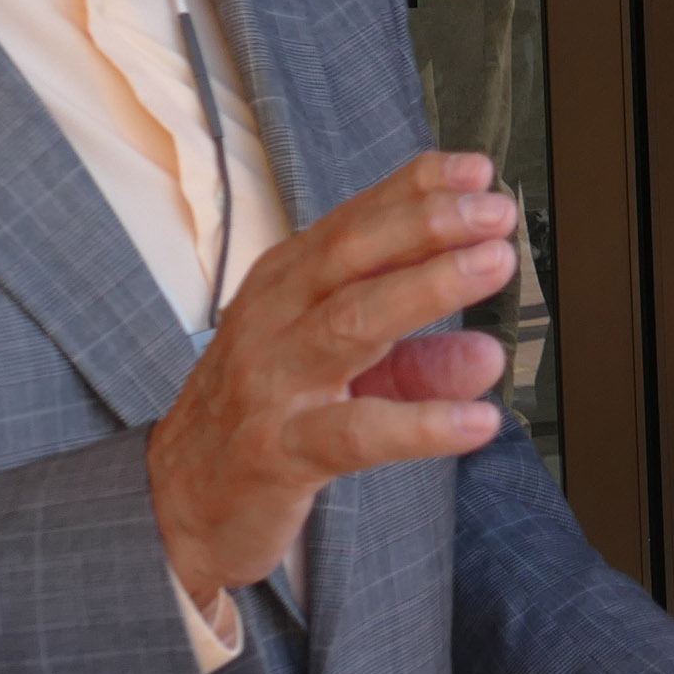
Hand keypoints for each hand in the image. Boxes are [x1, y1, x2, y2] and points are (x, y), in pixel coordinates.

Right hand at [149, 150, 514, 607]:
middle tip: (494, 212)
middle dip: (426, 224)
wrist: (179, 503)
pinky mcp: (279, 450)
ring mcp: (272, 383)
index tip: (476, 171)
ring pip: (350, 323)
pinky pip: (355, 433)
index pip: (352, 223)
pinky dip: (420, 423)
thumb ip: (417, 362)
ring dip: (427, 288)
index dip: (414, 190)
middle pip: (349, 256)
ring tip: (492, 266)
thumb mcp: (342, 377)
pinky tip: (477, 421)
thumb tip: (488, 354)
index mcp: (285, 287)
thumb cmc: (262, 418)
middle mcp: (274, 321)